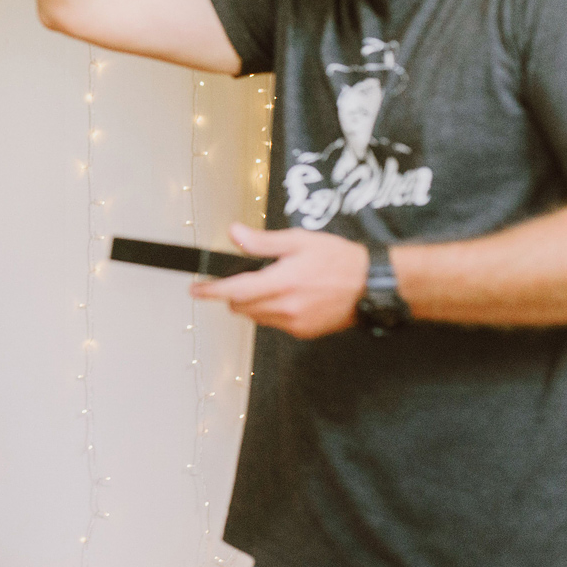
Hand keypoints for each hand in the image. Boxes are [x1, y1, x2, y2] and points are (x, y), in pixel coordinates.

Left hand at [191, 224, 369, 339]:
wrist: (371, 284)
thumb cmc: (338, 259)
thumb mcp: (299, 241)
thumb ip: (262, 242)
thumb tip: (234, 234)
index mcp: (282, 283)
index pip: (235, 291)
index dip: (211, 292)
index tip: (195, 290)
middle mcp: (287, 308)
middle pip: (242, 307)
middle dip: (235, 294)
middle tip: (247, 277)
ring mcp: (296, 324)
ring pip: (257, 317)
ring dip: (254, 303)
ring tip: (274, 284)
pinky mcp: (305, 333)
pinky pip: (276, 324)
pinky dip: (273, 312)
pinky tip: (290, 297)